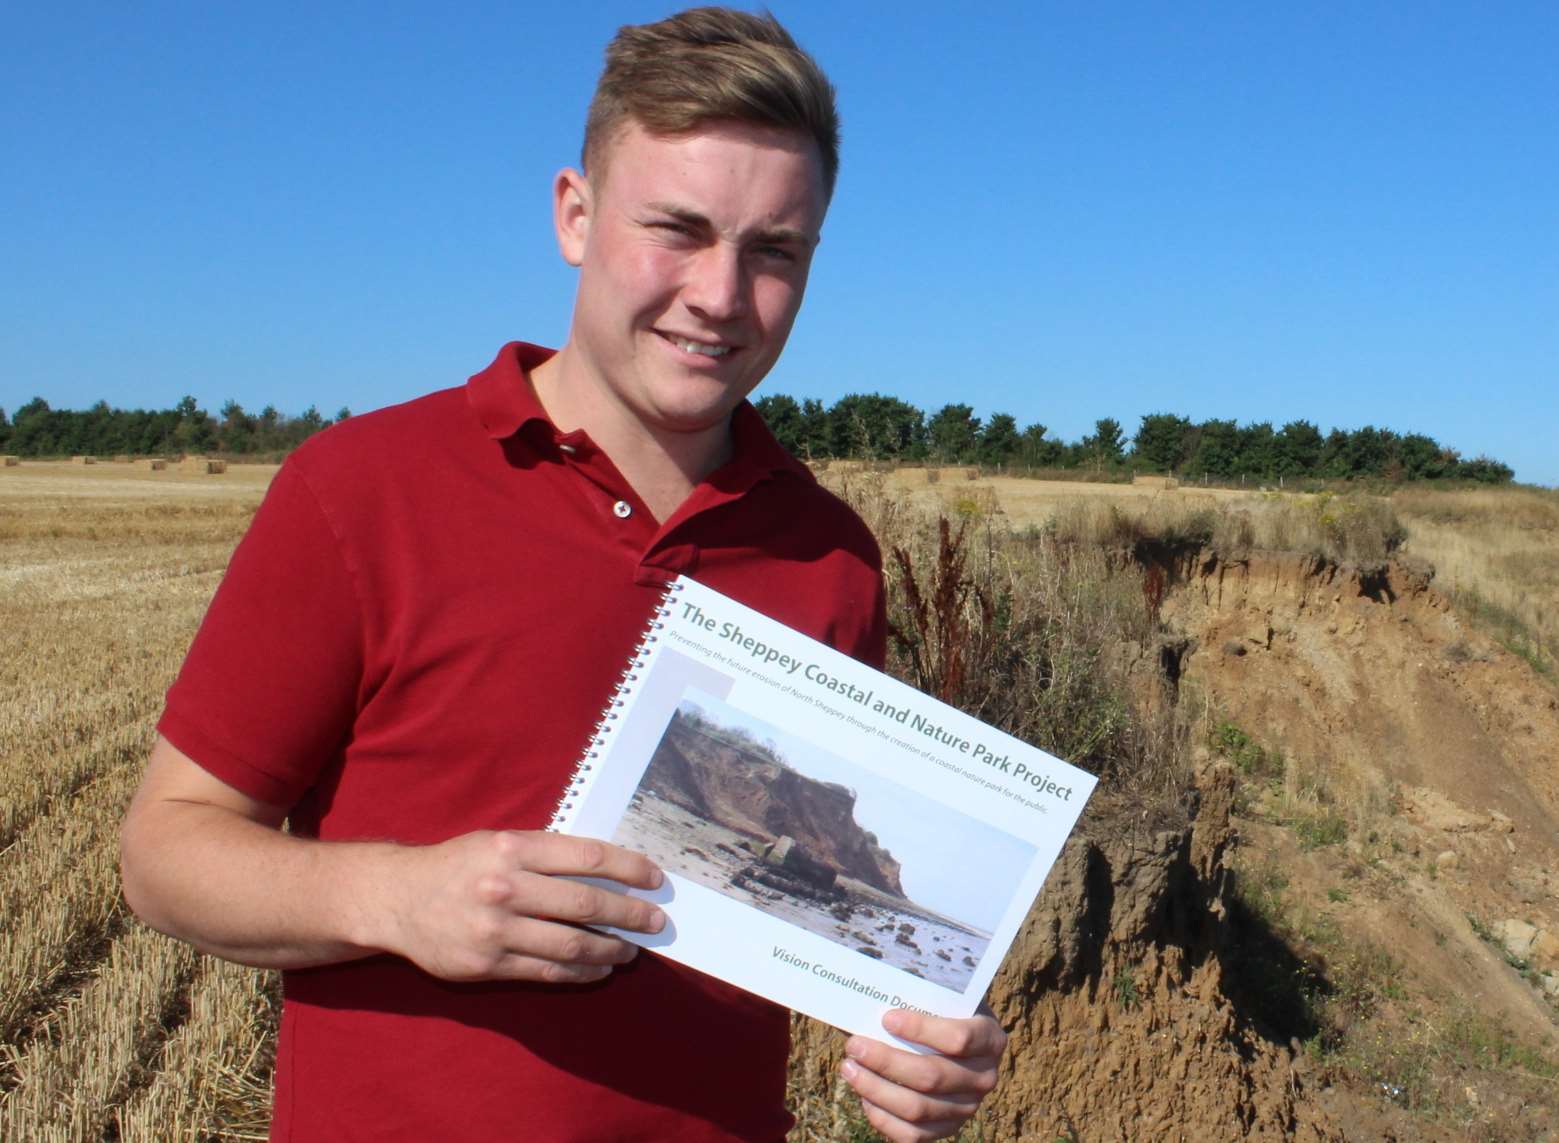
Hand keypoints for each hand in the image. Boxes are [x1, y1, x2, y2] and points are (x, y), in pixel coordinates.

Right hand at [376, 830, 664, 984]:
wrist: (398, 899)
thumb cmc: (458, 865)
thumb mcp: (497, 841)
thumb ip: (545, 853)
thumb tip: (608, 867)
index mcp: (512, 848)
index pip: (587, 856)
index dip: (627, 868)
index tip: (653, 878)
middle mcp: (505, 887)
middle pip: (586, 903)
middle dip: (630, 913)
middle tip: (655, 921)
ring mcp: (495, 930)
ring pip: (571, 944)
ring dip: (611, 949)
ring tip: (630, 950)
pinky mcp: (487, 965)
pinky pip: (547, 972)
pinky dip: (580, 972)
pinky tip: (598, 968)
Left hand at [840, 1009, 1006, 1142]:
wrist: (960, 1039)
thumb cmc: (943, 1011)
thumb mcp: (943, 997)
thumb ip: (916, 996)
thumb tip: (866, 997)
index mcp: (990, 1039)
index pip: (958, 1039)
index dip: (920, 1030)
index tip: (887, 1018)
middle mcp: (984, 1077)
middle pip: (931, 1076)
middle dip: (886, 1061)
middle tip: (854, 1045)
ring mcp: (968, 1107)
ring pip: (917, 1108)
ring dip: (876, 1089)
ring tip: (849, 1068)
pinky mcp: (948, 1128)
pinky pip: (913, 1134)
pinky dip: (884, 1117)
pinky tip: (864, 1097)